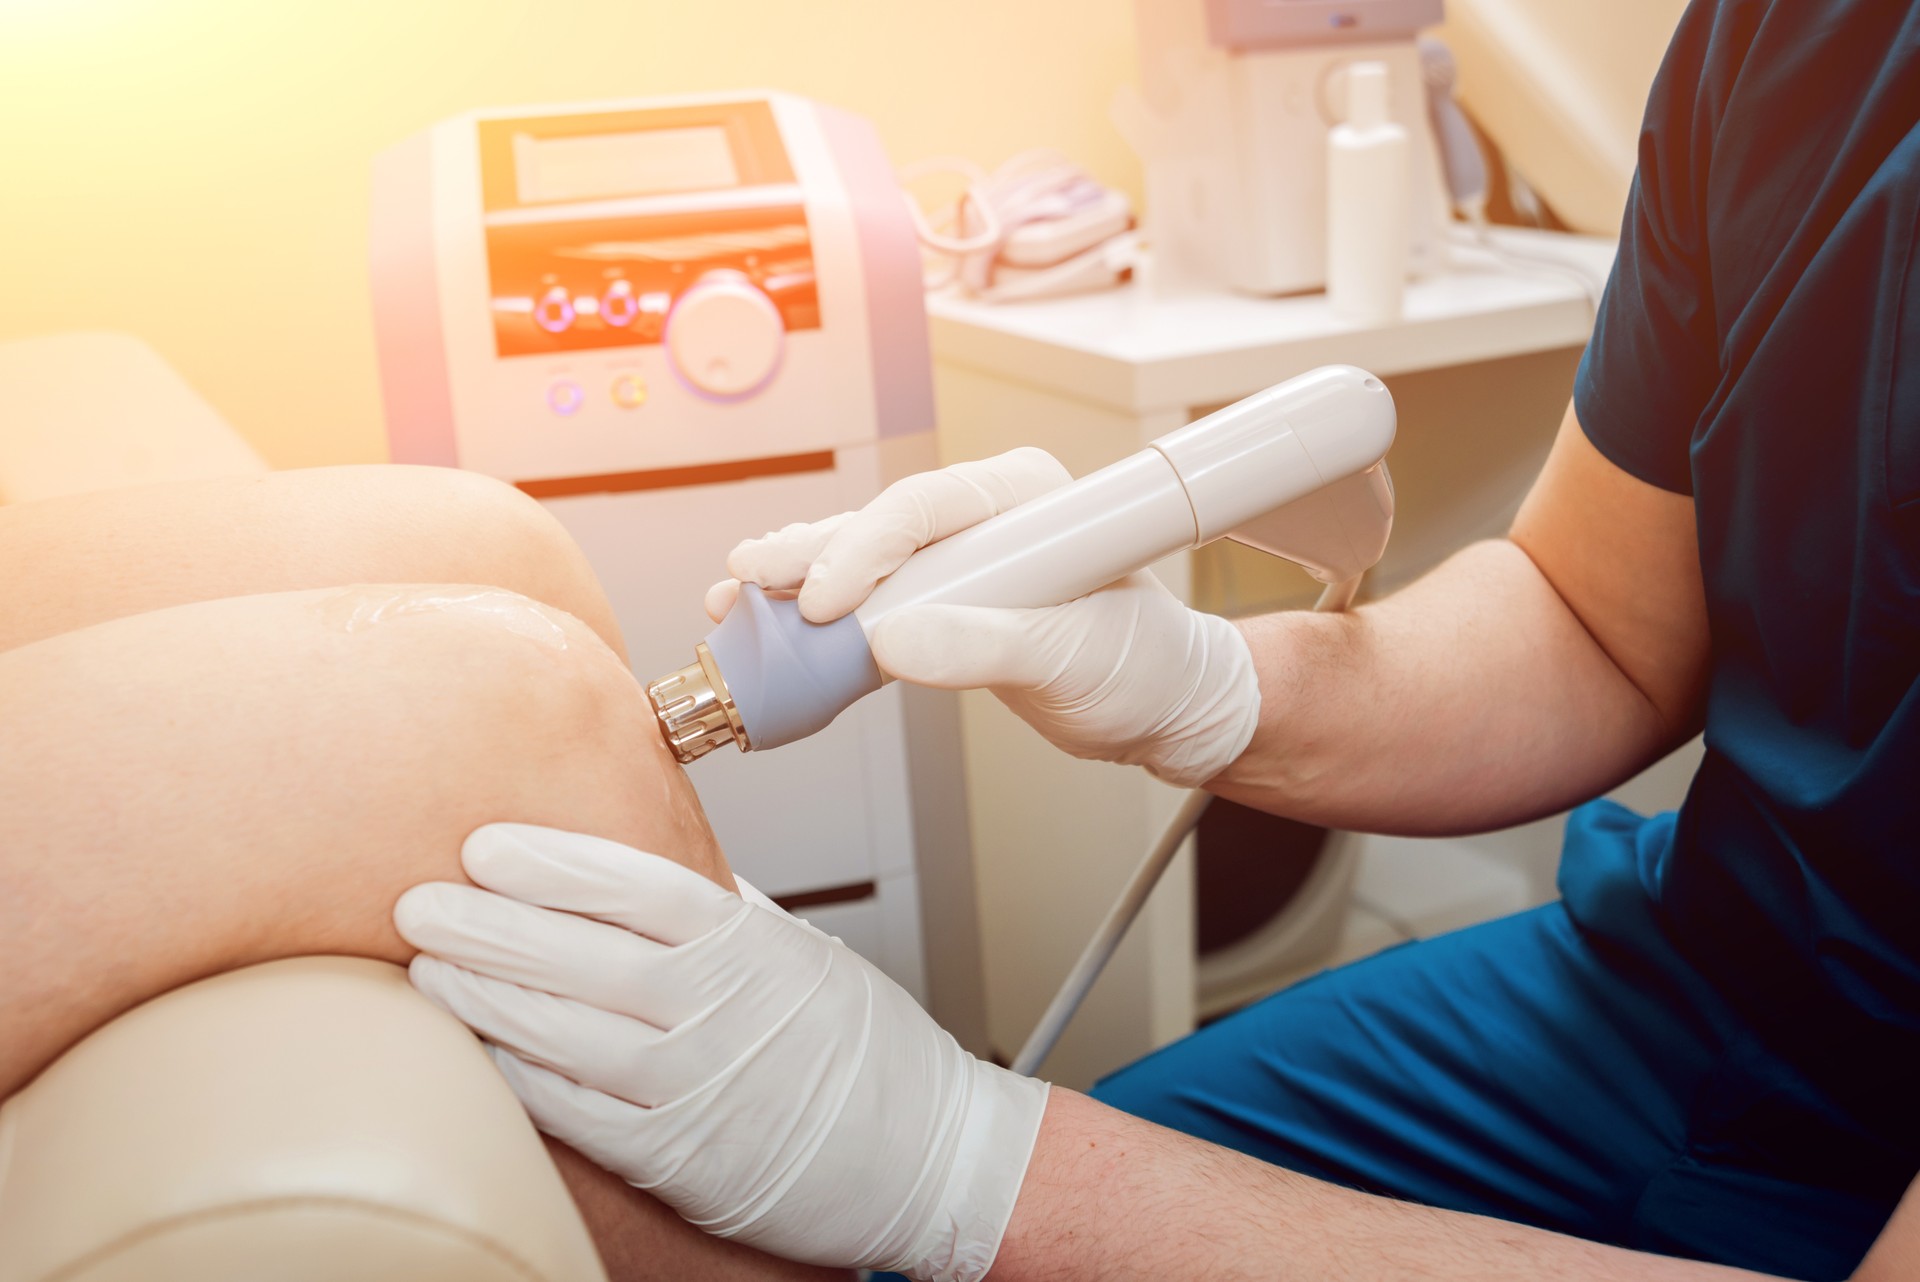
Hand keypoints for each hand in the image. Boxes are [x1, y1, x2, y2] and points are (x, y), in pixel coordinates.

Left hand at [394, 824, 1049, 1281]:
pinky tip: (474, 1052)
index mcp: (750, 947)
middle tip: (416, 900)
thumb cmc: (872, 1053)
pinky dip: (518, 1079)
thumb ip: (728, 915)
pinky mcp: (679, 1157)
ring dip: (482, 998)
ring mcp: (695, 1086)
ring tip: (426, 967)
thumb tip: (657, 864)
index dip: (550, 863)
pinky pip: (578, 1113)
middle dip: (487, 924)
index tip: (485, 844)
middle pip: (578, 956)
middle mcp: (717, 1011)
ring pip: (562, 1034)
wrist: (930, 1157)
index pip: (632, 888)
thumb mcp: (808, 957)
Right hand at [709, 449, 1260, 787]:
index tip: (823, 599)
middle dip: (809, 555)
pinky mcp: (943, 604)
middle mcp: (986, 517)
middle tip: (750, 582)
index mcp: (1027, 499)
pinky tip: (765, 622)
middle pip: (880, 527)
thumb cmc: (1144, 667)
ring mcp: (960, 559)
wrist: (1162, 707)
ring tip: (735, 601)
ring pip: (863, 561)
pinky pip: (871, 603)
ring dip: (796, 581)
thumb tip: (892, 642)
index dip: (866, 548)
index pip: (928, 507)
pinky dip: (818, 619)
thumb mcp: (1072, 658)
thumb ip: (985, 646)